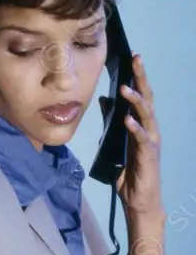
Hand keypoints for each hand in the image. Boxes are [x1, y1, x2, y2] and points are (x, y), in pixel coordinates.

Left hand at [114, 53, 165, 216]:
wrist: (138, 198)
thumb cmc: (127, 169)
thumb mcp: (114, 140)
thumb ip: (111, 121)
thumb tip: (104, 100)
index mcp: (141, 124)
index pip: (139, 95)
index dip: (136, 76)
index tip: (132, 56)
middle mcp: (149, 129)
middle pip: (146, 99)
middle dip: (141, 78)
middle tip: (136, 59)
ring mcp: (151, 141)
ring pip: (146, 115)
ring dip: (136, 101)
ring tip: (124, 88)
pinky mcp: (148, 156)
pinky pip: (143, 139)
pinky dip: (135, 128)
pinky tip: (127, 119)